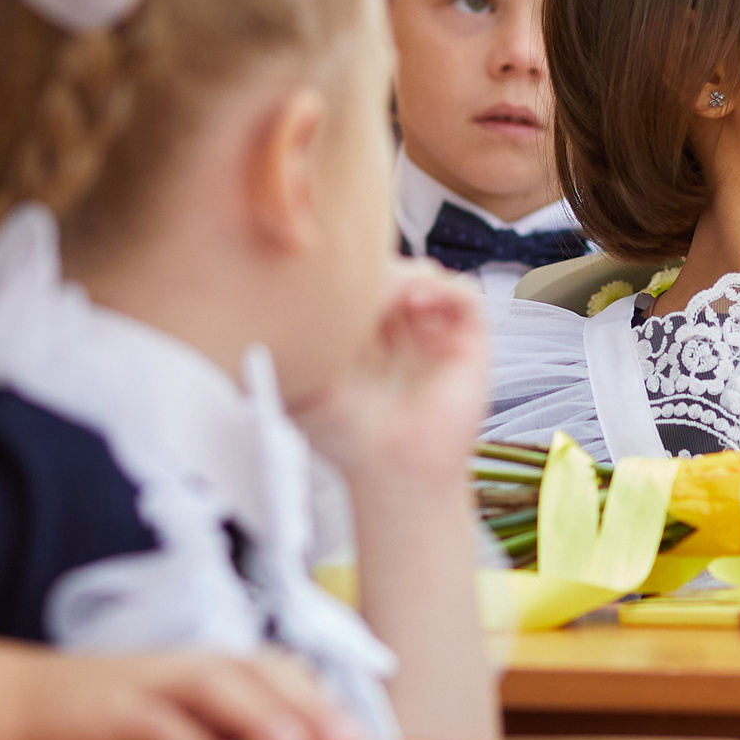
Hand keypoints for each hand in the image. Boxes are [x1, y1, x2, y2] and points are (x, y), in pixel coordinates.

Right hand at [21, 648, 360, 739]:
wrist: (25, 706)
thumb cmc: (116, 724)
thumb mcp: (182, 727)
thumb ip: (232, 738)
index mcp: (214, 671)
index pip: (282, 676)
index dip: (325, 705)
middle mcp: (191, 668)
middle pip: (263, 675)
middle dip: (312, 710)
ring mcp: (152, 684)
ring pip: (217, 688)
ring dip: (262, 717)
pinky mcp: (114, 711)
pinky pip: (160, 725)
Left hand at [297, 259, 488, 482]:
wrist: (394, 473)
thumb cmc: (347, 437)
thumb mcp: (306, 383)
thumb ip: (294, 343)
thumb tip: (271, 301)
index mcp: (360, 329)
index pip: (356, 277)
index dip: (345, 268)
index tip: (329, 275)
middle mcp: (399, 325)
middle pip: (391, 267)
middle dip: (375, 267)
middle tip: (357, 280)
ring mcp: (434, 330)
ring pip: (426, 273)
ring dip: (407, 275)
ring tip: (389, 295)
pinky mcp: (468, 341)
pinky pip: (465, 295)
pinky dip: (444, 288)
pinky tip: (418, 302)